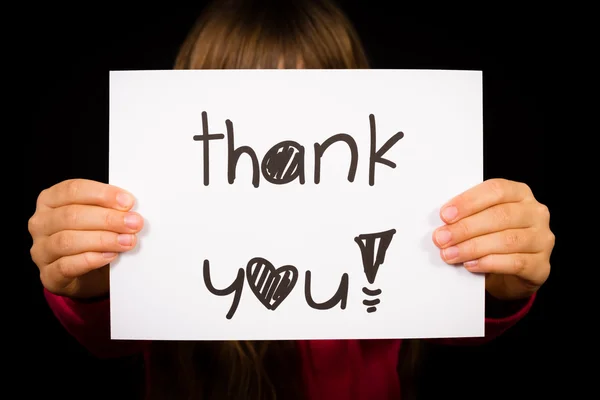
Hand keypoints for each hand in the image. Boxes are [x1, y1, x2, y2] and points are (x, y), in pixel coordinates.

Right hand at [28, 179, 143, 298]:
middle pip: (72, 215)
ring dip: (103, 239)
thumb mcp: (99, 219)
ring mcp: (41, 250)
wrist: (87, 276)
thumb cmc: (92, 239)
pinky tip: (110, 255)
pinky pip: (67, 265)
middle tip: (134, 223)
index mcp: (51, 200)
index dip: (102, 194)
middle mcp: (41, 223)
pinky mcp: (48, 274)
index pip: (73, 190)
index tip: (128, 202)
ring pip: (68, 240)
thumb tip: (130, 208)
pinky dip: (92, 259)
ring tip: (127, 241)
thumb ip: (110, 209)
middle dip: (108, 218)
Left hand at [432, 178, 553, 299]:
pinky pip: (515, 263)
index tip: (445, 215)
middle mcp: (535, 213)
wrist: (511, 274)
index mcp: (520, 194)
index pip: (496, 190)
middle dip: (465, 228)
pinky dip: (489, 263)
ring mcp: (542, 239)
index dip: (468, 202)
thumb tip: (443, 224)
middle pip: (500, 216)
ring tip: (450, 254)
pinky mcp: (542, 265)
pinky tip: (470, 264)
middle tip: (441, 238)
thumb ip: (467, 217)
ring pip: (507, 240)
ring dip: (473, 247)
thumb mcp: (481, 222)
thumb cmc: (492, 239)